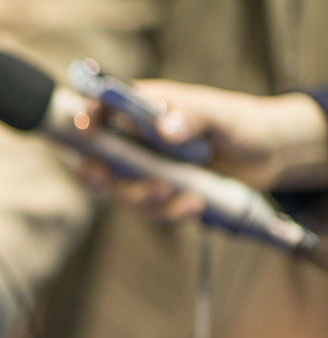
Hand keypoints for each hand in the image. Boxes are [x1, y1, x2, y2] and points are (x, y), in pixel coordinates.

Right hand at [77, 81, 327, 220]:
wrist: (270, 155)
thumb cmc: (242, 122)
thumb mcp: (220, 114)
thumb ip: (192, 115)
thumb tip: (165, 128)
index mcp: (145, 108)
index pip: (103, 109)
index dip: (87, 119)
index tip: (84, 132)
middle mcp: (139, 140)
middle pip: (100, 159)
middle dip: (100, 174)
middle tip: (101, 177)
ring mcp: (150, 169)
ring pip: (124, 190)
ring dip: (142, 197)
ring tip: (175, 195)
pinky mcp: (164, 195)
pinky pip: (154, 211)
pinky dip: (171, 213)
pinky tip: (194, 205)